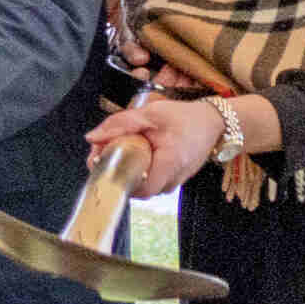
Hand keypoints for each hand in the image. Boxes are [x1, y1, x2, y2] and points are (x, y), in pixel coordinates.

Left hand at [87, 89, 234, 199]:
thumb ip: (119, 124)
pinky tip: (138, 154)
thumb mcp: (149, 113)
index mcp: (170, 163)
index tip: (105, 164)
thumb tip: (92, 138)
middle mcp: (176, 178)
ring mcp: (179, 180)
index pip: (141, 190)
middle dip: (121, 175)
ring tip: (122, 152)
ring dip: (132, 173)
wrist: (213, 121)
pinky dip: (144, 171)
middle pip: (141, 189)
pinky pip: (156, 181)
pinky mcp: (178, 178)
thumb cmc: (182, 117)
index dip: (119, 181)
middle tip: (108, 154)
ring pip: (148, 186)